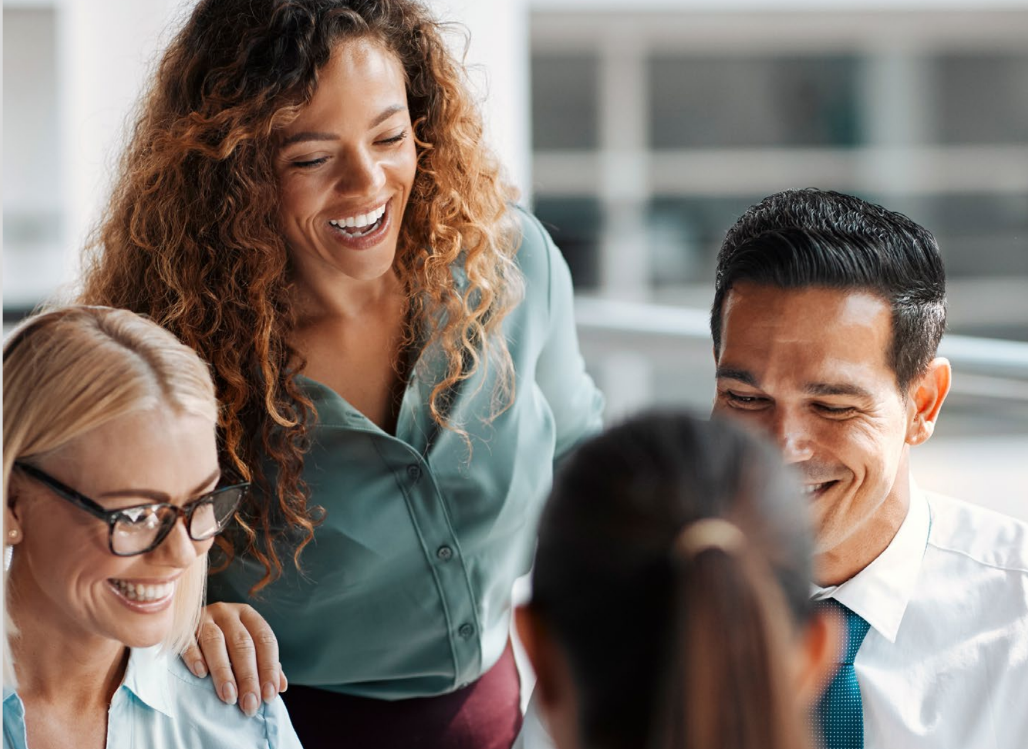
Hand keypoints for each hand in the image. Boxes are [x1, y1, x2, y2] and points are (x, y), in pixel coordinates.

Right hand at [181, 602, 287, 716]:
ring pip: (215, 642)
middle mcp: (228, 613)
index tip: (269, 695)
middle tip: (250, 704)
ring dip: (224, 672)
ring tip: (229, 697)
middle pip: (242, 644)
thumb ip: (264, 663)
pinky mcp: (182, 627)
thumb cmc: (224, 640)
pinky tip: (201, 674)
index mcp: (249, 616)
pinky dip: (195, 657)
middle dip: (248, 677)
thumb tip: (280, 686)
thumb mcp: (247, 645)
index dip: (269, 668)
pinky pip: (188, 641)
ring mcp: (204, 617)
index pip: (265, 640)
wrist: (187, 619)